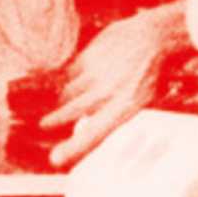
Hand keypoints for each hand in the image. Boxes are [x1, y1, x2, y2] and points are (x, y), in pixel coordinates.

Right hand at [48, 9, 186, 166]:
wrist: (151, 37)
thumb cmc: (146, 74)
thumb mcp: (139, 100)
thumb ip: (114, 114)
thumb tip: (88, 126)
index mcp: (124, 107)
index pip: (95, 133)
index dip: (74, 148)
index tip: (55, 159)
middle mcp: (108, 91)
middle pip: (72, 112)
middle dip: (55, 120)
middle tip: (45, 125)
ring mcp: (96, 73)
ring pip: (68, 92)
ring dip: (66, 98)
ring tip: (67, 99)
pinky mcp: (88, 57)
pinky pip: (70, 73)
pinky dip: (73, 78)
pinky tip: (83, 76)